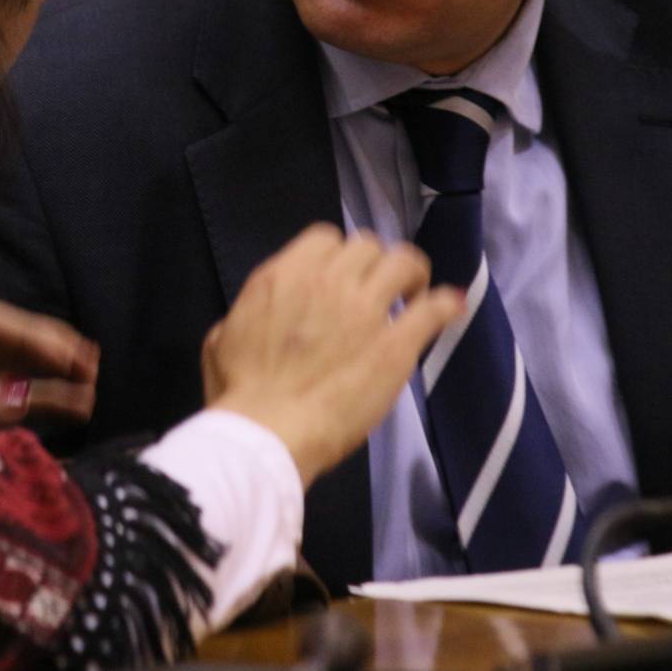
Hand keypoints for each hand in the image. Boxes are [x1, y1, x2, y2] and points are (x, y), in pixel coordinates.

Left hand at [0, 299, 99, 442]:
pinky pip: (5, 403)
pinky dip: (38, 402)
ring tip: (90, 386)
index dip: (32, 334)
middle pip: (3, 343)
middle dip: (48, 350)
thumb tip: (21, 392)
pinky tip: (70, 407)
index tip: (68, 356)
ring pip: (10, 371)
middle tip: (90, 366)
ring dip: (50, 376)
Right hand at [205, 225, 463, 486]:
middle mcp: (327, 281)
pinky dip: (445, 305)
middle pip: (367, 246)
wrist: (267, 432)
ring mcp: (365, 309)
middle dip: (373, 264)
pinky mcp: (396, 344)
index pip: (325, 238)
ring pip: (404, 263)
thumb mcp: (220, 339)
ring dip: (411, 274)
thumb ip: (245, 313)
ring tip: (413, 294)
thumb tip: (258, 314)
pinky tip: (450, 308)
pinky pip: (432, 309)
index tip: (341, 277)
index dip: (338, 256)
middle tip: (377, 289)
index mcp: (283, 276)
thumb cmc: (238, 392)